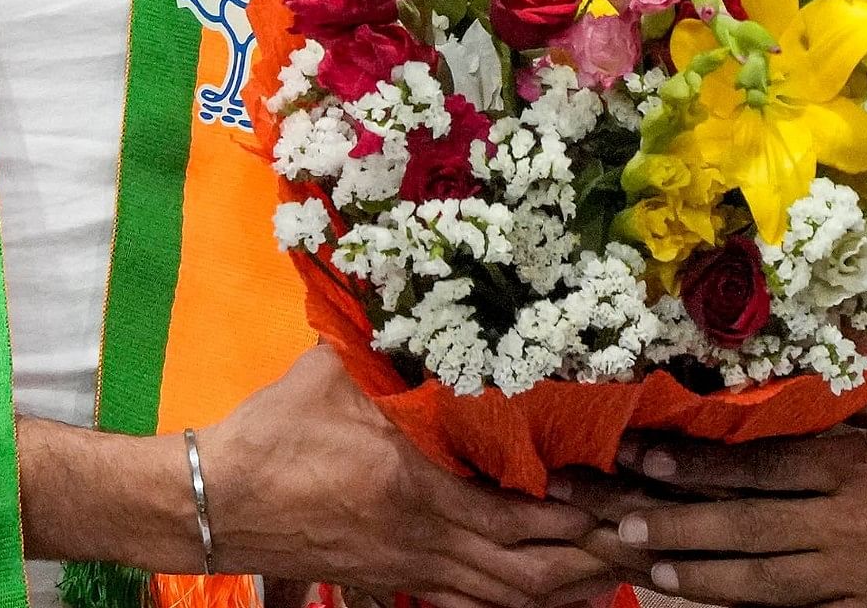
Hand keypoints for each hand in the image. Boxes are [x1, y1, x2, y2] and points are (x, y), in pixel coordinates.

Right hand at [200, 347, 617, 607]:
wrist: (217, 500)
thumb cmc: (279, 428)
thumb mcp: (342, 371)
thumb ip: (399, 341)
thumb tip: (449, 291)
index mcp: (418, 486)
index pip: (522, 515)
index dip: (582, 512)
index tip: (629, 491)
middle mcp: (426, 539)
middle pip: (530, 573)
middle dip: (595, 559)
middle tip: (649, 538)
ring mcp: (412, 570)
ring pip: (508, 599)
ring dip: (570, 588)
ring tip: (622, 568)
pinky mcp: (395, 584)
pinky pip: (471, 607)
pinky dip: (520, 605)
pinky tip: (555, 596)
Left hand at [555, 386, 866, 607]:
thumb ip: (852, 396)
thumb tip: (785, 374)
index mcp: (860, 467)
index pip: (758, 463)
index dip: (694, 460)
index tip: (642, 451)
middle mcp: (850, 527)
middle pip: (746, 525)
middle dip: (674, 520)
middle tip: (618, 516)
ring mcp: (860, 579)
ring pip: (762, 581)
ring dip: (698, 573)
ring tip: (644, 567)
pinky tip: (711, 604)